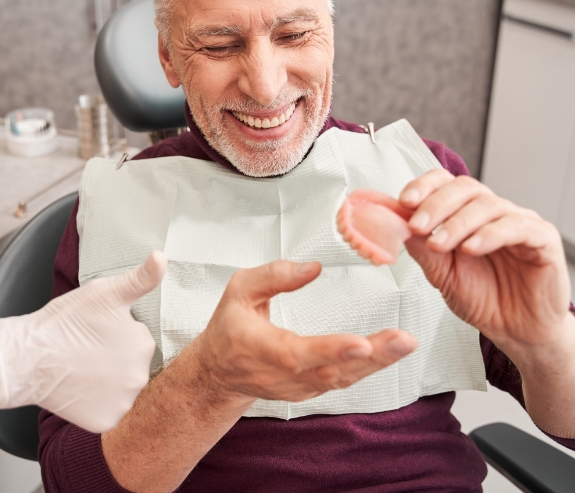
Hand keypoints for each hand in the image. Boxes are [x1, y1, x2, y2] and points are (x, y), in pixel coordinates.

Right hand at [0, 252, 165, 432]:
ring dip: (112, 381)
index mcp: (145, 344)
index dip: (119, 335)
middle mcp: (141, 376)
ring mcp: (124, 402)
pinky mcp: (106, 422)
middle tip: (91, 351)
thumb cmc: (65, 322)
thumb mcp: (106, 292)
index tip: (99, 333)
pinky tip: (84, 389)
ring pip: (124, 388)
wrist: (27, 358)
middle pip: (135, 365)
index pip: (140, 340)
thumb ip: (141, 278)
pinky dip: (100, 404)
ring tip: (86, 369)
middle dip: (118, 358)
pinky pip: (111, 412)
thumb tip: (161, 257)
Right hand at [189, 260, 416, 403]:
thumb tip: (313, 268)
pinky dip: (368, 368)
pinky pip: (342, 380)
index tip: (361, 343)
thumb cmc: (229, 328)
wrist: (219, 371)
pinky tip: (389, 352)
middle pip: (331, 371)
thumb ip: (273, 276)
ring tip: (405, 343)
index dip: (330, 350)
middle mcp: (283, 375)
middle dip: (372, 357)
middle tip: (404, 340)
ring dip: (377, 363)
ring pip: (342, 378)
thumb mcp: (239, 290)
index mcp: (261, 349)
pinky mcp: (309, 389)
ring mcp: (298, 387)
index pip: (298, 353)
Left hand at [399, 169, 571, 351]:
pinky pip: (518, 226)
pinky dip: (490, 234)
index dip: (424, 186)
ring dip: (457, 223)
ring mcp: (518, 222)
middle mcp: (491, 212)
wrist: (515, 330)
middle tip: (417, 226)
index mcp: (464, 213)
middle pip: (464, 188)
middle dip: (435, 205)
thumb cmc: (481, 298)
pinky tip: (471, 248)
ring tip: (439, 244)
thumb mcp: (441, 274)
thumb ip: (421, 248)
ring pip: (487, 205)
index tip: (404, 201)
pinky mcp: (542, 239)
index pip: (444, 183)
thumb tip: (396, 224)